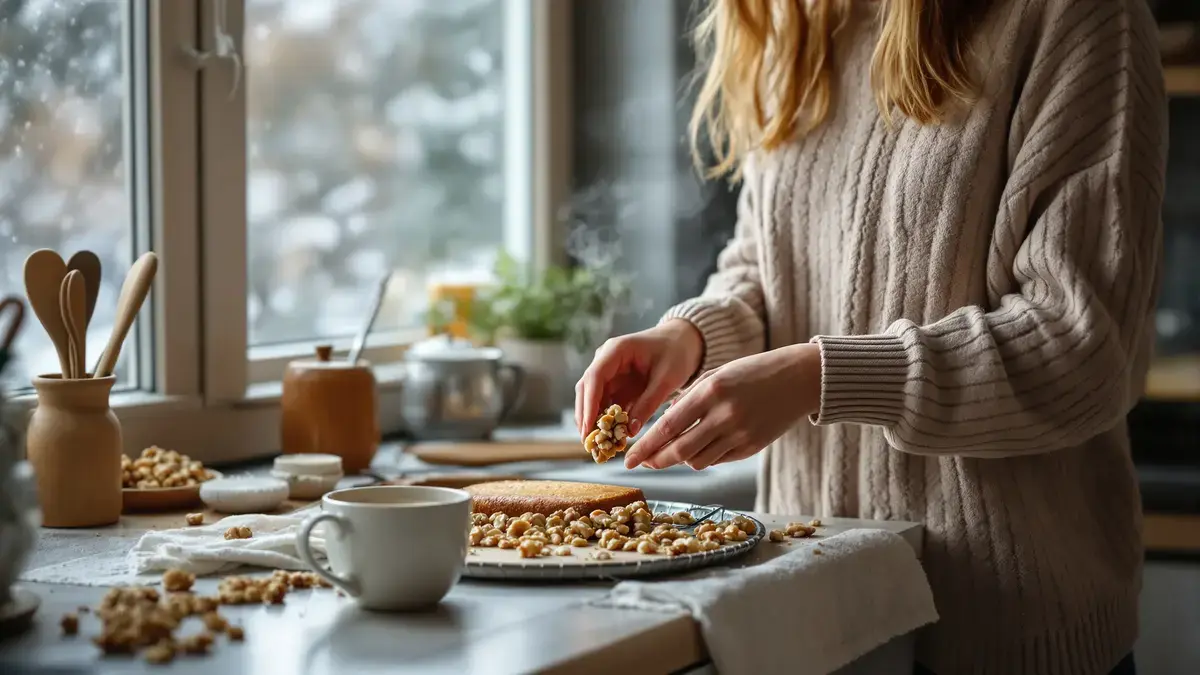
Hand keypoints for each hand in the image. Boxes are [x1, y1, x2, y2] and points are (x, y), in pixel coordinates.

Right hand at [575, 320, 703, 440]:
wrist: (682, 342)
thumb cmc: (676, 354)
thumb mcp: (667, 379)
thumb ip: (648, 403)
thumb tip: (630, 431)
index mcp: (616, 350)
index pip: (595, 377)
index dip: (589, 403)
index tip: (589, 426)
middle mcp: (606, 360)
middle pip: (586, 389)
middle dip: (586, 416)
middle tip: (588, 442)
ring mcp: (609, 373)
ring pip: (592, 399)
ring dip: (593, 420)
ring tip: (596, 445)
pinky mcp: (615, 385)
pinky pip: (605, 404)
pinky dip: (606, 420)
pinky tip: (608, 437)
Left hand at [624, 343, 820, 469]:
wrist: (800, 379)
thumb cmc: (754, 372)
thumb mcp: (718, 375)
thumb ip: (690, 398)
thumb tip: (664, 422)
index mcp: (711, 391)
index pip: (668, 427)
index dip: (646, 446)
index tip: (629, 458)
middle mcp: (725, 415)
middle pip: (680, 450)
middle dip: (656, 460)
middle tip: (643, 463)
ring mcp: (740, 434)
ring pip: (698, 460)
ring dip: (680, 459)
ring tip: (671, 452)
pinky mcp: (752, 447)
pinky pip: (718, 460)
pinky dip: (703, 458)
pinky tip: (698, 449)